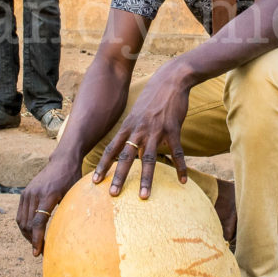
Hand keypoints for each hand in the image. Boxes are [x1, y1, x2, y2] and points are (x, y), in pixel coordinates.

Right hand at [17, 158, 81, 254]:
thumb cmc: (72, 178)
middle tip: (40, 251)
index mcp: (48, 195)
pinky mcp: (25, 193)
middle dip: (32, 240)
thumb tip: (70, 234)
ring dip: (27, 235)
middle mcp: (34, 194)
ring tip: (36, 244)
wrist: (63, 161)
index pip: (38, 222)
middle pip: (28, 224)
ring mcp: (27, 193)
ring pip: (21, 221)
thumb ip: (68, 212)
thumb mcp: (73, 195)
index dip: (37, 240)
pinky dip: (24, 226)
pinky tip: (32, 232)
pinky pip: (20, 214)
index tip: (37, 253)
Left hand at [92, 63, 190, 199]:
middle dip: (118, 176)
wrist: (171, 79)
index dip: (103, 165)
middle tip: (112, 194)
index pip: (112, 148)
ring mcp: (156, 130)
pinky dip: (180, 167)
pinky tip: (183, 180)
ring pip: (149, 158)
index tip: (94, 180)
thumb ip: (133, 130)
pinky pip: (176, 152)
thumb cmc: (153, 97)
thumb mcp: (138, 112)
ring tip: (143, 196)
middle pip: (126, 157)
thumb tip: (130, 148)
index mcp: (129, 126)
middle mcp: (139, 130)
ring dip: (146, 179)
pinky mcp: (173, 129)